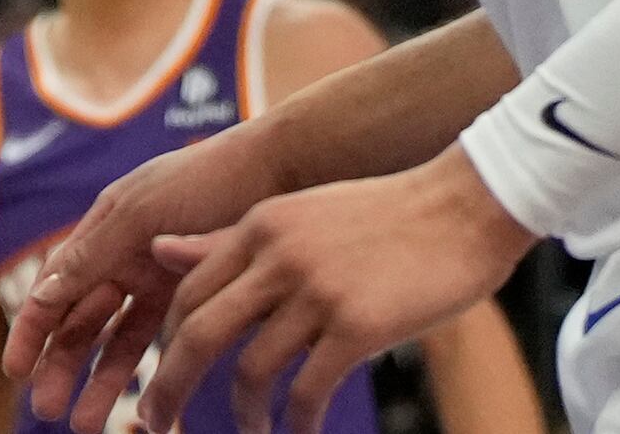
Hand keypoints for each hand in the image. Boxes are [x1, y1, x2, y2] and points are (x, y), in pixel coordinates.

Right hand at [1, 128, 284, 429]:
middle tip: (47, 409)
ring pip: (118, 341)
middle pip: (81, 322)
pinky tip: (145, 405)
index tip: (15, 369)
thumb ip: (94, 253)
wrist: (278, 172)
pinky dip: (151, 373)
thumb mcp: (142, 211)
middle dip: (62, 366)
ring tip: (87, 424)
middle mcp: (123, 259)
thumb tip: (43, 292)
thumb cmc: (205, 179)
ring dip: (101, 381)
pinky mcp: (192, 299)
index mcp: (101, 231)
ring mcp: (157, 281)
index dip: (32, 329)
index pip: (54, 288)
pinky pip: (163, 343)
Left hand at [135, 153, 533, 432]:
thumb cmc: (384, 216)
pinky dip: (296, 423)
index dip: (166, 342)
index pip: (187, 291)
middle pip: (198, 332)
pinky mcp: (357, 325)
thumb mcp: (299, 216)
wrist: (463, 208)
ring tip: (251, 433)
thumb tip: (159, 249)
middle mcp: (277, 255)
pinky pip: (307, 390)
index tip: (158, 377)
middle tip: (155, 422)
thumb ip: (232, 240)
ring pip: (250, 370)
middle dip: (168, 385)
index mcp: (259, 226)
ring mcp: (316, 291)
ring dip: (242, 415)